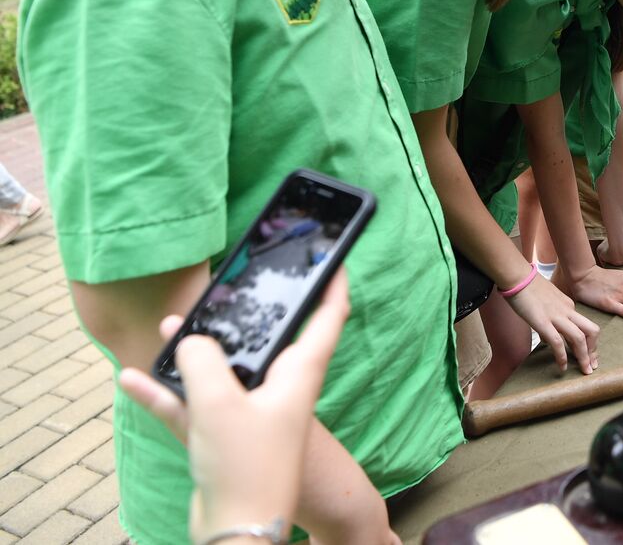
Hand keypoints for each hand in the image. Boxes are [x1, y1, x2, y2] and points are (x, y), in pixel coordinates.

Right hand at [118, 272, 350, 543]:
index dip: (333, 285)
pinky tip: (134, 378)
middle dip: (247, 314)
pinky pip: (191, 405)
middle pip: (266, 340)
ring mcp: (249, 414)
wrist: (236, 530)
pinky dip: (165, 393)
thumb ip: (202, 359)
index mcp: (298, 374)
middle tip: (230, 287)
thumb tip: (189, 338)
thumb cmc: (245, 465)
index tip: (335, 258)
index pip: (327, 318)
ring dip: (195, 352)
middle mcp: (278, 390)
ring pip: (221, 370)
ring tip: (170, 327)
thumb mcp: (220, 401)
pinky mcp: (222, 439)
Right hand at [504, 274, 599, 374]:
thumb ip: (550, 318)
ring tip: (584, 370)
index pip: (585, 326)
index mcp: (569, 306)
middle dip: (593, 351)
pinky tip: (562, 367)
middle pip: (591, 332)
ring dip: (583, 357)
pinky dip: (562, 357)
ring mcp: (557, 316)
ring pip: (579, 338)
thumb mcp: (546, 302)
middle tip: (591, 366)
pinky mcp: (543, 322)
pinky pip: (558, 342)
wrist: (517, 277)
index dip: (589, 343)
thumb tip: (547, 338)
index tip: (590, 355)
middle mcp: (568, 311)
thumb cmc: (527, 288)